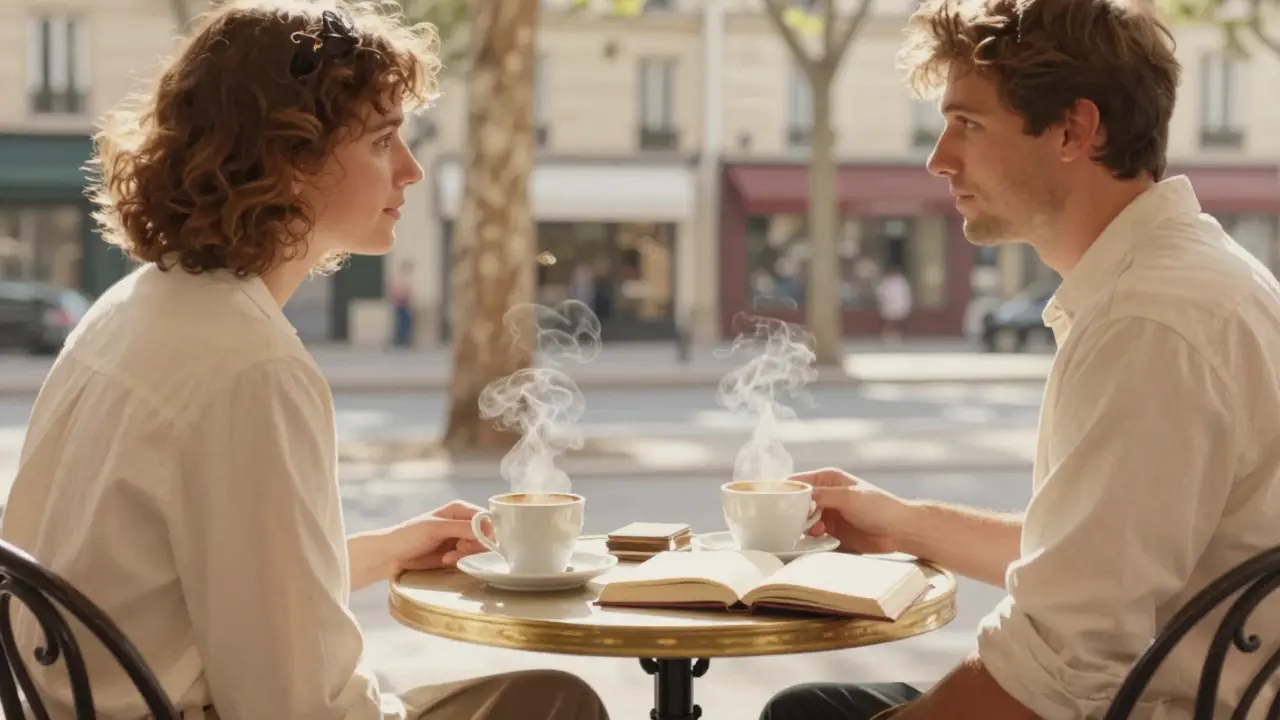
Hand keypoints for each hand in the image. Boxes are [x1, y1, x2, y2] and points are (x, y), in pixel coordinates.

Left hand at [388, 500, 492, 571]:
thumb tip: (489, 530)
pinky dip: (461, 562)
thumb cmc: (408, 536)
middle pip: (486, 535)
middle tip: (459, 550)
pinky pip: (469, 559)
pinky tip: (446, 561)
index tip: (476, 543)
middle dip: (475, 546)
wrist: (389, 556)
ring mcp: (459, 540)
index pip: (486, 518)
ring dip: (467, 556)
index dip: (486, 531)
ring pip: (479, 549)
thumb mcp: (435, 529)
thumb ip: (462, 528)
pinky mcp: (455, 555)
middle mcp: (462, 523)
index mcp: (459, 510)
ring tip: (448, 558)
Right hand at [792, 467, 911, 554]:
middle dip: (791, 512)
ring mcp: (827, 514)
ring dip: (802, 526)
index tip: (772, 503)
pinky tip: (818, 538)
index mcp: (827, 479)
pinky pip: (812, 534)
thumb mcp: (848, 497)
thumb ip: (821, 496)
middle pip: (796, 503)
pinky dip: (810, 537)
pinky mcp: (831, 532)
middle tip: (792, 522)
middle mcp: (824, 495)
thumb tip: (797, 498)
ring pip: (801, 520)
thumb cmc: (879, 507)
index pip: (796, 482)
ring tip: (815, 530)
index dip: (784, 491)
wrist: (899, 530)